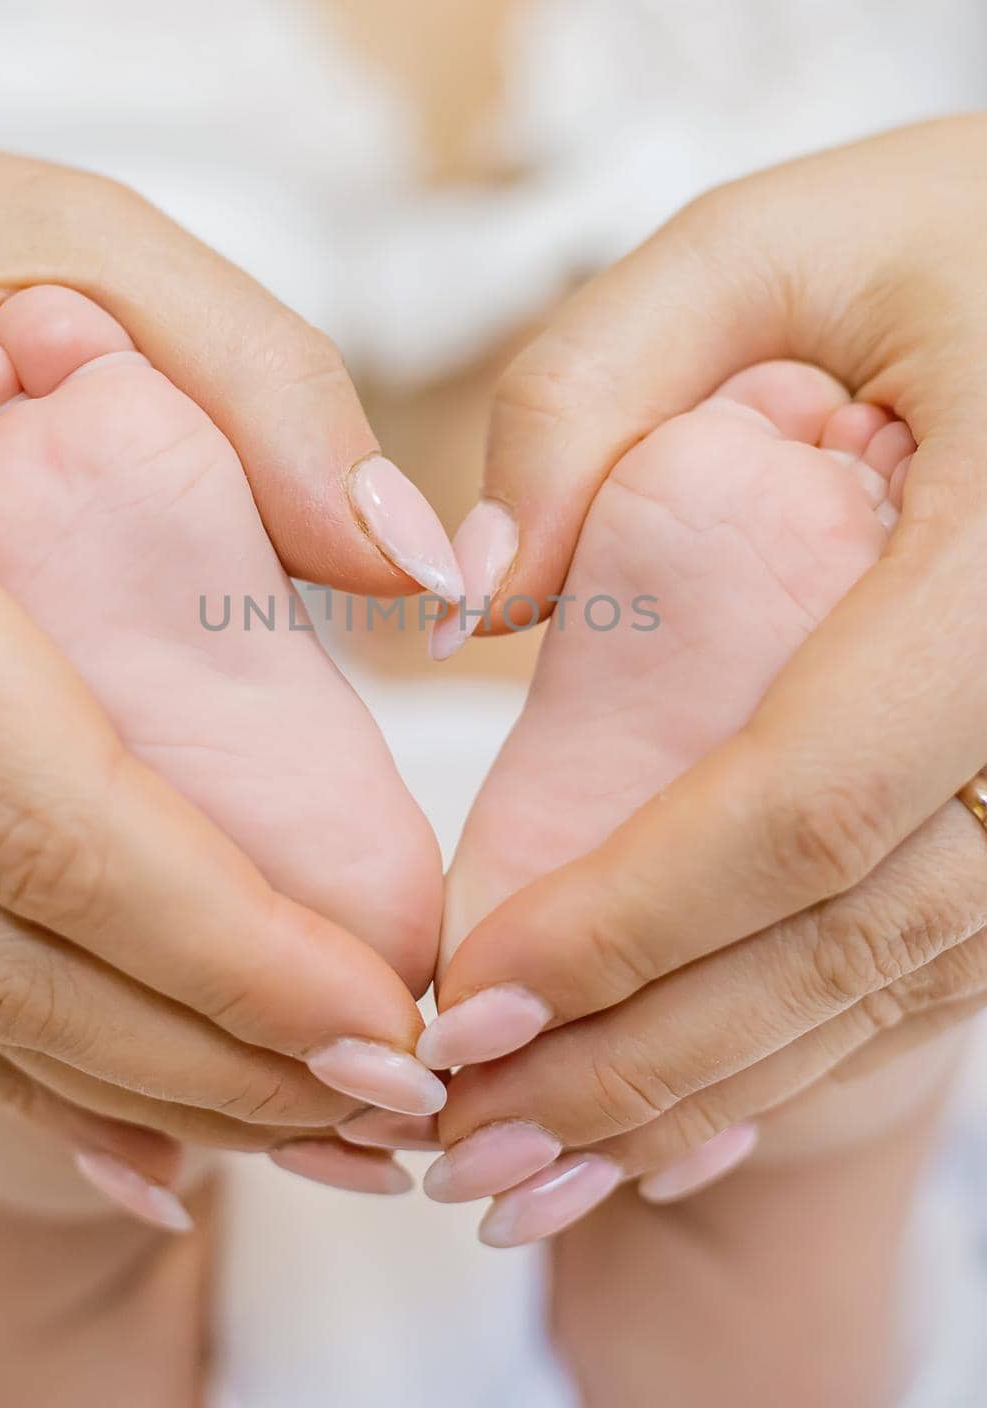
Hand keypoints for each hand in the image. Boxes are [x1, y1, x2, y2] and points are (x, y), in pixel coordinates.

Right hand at [0, 127, 447, 1189]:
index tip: (389, 1022)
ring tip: (308, 1130)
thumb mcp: (61, 240)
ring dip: (127, 1091)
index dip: (229, 952)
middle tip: (386, 1113)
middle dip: (203, 1061)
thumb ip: (258, 382)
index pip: (59, 815)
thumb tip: (424, 571)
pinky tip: (141, 1123)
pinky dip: (12, 1069)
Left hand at [430, 116, 986, 1231]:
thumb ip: (590, 387)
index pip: (810, 793)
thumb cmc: (952, 240)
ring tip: (540, 1167)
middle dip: (650, 1058)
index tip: (469, 999)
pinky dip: (802, 1050)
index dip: (634, 920)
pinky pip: (945, 965)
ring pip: (904, 986)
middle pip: (854, 936)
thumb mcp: (772, 246)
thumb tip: (468, 601)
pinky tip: (678, 1109)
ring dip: (714, 1090)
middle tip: (470, 1143)